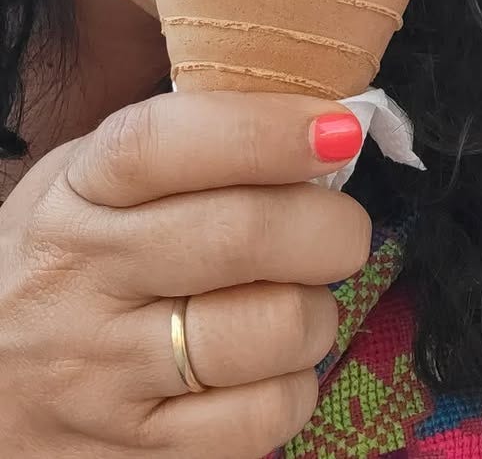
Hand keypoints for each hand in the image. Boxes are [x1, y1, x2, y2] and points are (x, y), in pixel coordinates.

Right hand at [0, 92, 370, 456]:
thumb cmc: (71, 263)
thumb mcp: (93, 184)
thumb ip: (189, 147)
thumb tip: (320, 124)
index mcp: (79, 192)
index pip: (164, 144)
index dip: (266, 130)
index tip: (340, 130)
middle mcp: (83, 280)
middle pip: (243, 234)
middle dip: (331, 225)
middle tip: (341, 230)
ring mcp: (104, 376)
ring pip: (271, 328)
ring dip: (318, 311)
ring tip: (298, 302)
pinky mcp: (133, 456)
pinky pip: (263, 418)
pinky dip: (295, 387)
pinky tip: (271, 368)